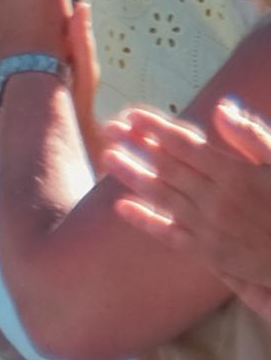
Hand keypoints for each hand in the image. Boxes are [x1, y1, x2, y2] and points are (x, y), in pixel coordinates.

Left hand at [105, 94, 270, 304]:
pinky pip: (168, 233)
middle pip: (166, 166)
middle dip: (136, 145)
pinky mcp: (208, 252)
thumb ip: (252, 137)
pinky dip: (144, 220)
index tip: (132, 116)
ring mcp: (209, 226)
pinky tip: (122, 207)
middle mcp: (215, 198)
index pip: (184, 144)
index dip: (155, 128)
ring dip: (132, 175)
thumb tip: (221, 107)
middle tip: (109, 129)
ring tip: (108, 158)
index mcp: (234, 173)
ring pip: (161, 196)